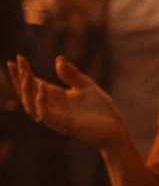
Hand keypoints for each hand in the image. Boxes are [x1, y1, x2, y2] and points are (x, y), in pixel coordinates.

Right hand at [8, 55, 128, 148]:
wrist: (116, 129)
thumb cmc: (101, 110)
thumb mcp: (86, 86)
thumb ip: (72, 74)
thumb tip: (58, 59)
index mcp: (56, 98)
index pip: (34, 84)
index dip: (25, 72)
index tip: (19, 57)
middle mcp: (52, 108)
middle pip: (27, 94)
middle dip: (19, 80)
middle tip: (14, 64)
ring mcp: (56, 117)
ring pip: (31, 105)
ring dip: (26, 90)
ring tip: (26, 74)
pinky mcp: (64, 124)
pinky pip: (46, 114)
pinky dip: (41, 101)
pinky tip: (42, 87)